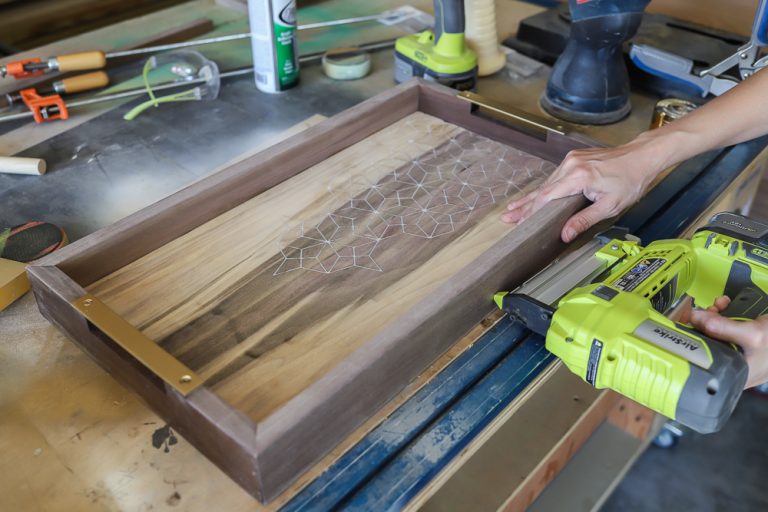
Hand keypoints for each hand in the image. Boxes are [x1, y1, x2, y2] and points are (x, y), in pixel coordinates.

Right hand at [502, 134, 665, 242]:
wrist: (642, 156)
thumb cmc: (630, 180)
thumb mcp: (609, 206)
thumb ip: (584, 220)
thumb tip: (564, 234)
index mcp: (578, 176)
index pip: (547, 197)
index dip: (532, 211)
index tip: (520, 221)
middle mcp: (570, 165)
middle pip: (542, 190)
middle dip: (524, 205)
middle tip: (508, 217)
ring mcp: (571, 160)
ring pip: (547, 183)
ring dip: (532, 197)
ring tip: (515, 209)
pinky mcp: (574, 158)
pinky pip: (554, 177)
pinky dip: (544, 189)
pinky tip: (534, 196)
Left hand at [689, 296, 767, 388]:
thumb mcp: (752, 334)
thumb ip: (722, 327)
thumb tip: (696, 319)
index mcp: (734, 374)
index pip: (702, 356)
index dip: (693, 337)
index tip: (688, 320)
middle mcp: (733, 366)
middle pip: (708, 341)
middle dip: (706, 321)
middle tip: (709, 310)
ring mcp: (739, 354)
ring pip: (717, 332)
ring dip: (715, 314)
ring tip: (720, 305)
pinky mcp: (745, 343)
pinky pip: (728, 328)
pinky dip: (726, 314)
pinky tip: (727, 305)